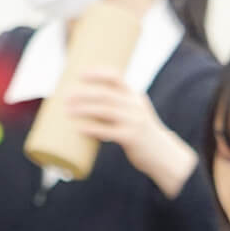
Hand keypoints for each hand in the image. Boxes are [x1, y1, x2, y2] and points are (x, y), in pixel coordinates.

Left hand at [64, 70, 196, 198]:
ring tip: (68, 111)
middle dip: (84, 93)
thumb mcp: (135, 117)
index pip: (116, 78)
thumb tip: (90, 113)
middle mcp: (135, 106)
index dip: (97, 73)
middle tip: (66, 97)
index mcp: (135, 97)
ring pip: (105, 110)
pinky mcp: (131, 138)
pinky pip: (108, 131)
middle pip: (105, 94)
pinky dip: (92, 129)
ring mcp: (134, 121)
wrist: (164, 156)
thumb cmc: (143, 138)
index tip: (81, 75)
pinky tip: (80, 128)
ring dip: (84, 109)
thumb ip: (117, 112)